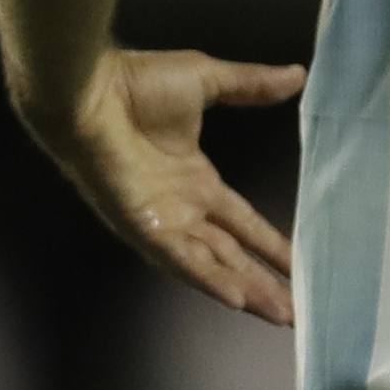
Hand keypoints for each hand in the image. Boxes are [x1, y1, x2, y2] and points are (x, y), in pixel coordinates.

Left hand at [36, 48, 305, 325]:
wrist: (89, 92)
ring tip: (282, 314)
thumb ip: (251, 85)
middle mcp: (181, 208)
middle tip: (298, 309)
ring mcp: (163, 221)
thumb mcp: (208, 80)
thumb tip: (296, 75)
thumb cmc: (136, 84)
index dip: (270, 243)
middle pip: (231, 254)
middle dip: (265, 282)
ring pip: (212, 265)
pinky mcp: (144, 226)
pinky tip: (237, 299)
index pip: (241, 222)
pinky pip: (181, 258)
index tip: (300, 264)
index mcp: (194, 179)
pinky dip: (209, 279)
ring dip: (246, 290)